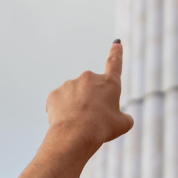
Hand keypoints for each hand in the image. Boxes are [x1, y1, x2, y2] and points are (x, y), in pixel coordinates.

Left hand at [44, 41, 134, 160]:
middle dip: (91, 102)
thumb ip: (123, 117)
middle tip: (93, 120)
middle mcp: (89, 78)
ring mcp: (70, 84)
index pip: (114, 63)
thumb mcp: (122, 125)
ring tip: (79, 124)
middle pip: (91, 91)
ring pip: (74, 98)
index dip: (116, 53)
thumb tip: (120, 117)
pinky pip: (60, 103)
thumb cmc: (102, 128)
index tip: (116, 43)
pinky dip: (63, 113)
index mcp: (108, 83)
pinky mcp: (55, 93)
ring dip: (76, 108)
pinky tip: (66, 122)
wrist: (75, 134)